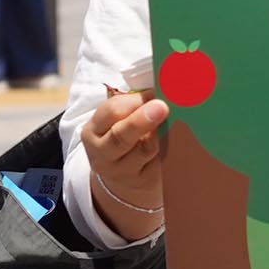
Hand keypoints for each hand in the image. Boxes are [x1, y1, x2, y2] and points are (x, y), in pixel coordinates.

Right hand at [84, 88, 166, 238]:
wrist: (122, 175)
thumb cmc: (123, 135)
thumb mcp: (118, 121)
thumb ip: (133, 105)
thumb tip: (162, 88)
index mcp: (93, 129)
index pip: (110, 112)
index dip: (134, 101)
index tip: (154, 93)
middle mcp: (101, 152)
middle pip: (121, 136)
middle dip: (141, 120)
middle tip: (162, 107)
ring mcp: (119, 170)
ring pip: (142, 151)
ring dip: (158, 135)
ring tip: (171, 121)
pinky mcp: (138, 180)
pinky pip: (156, 164)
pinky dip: (165, 149)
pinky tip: (174, 139)